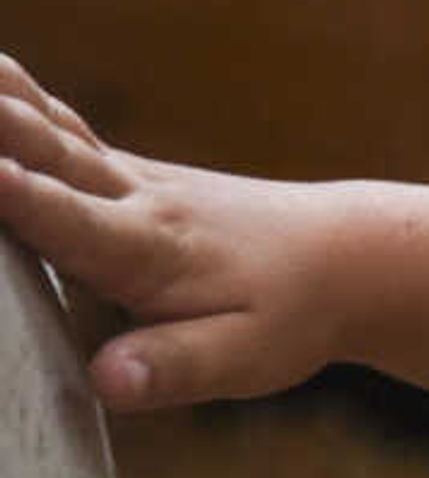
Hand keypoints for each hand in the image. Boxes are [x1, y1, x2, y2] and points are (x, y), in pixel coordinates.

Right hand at [0, 55, 345, 409]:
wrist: (345, 256)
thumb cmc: (293, 312)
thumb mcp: (246, 358)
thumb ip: (175, 368)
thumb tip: (109, 380)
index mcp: (151, 250)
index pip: (75, 220)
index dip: (22, 199)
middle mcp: (134, 201)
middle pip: (52, 157)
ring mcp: (131, 178)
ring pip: (55, 130)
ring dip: (2, 97)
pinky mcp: (127, 172)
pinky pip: (65, 127)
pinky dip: (20, 99)